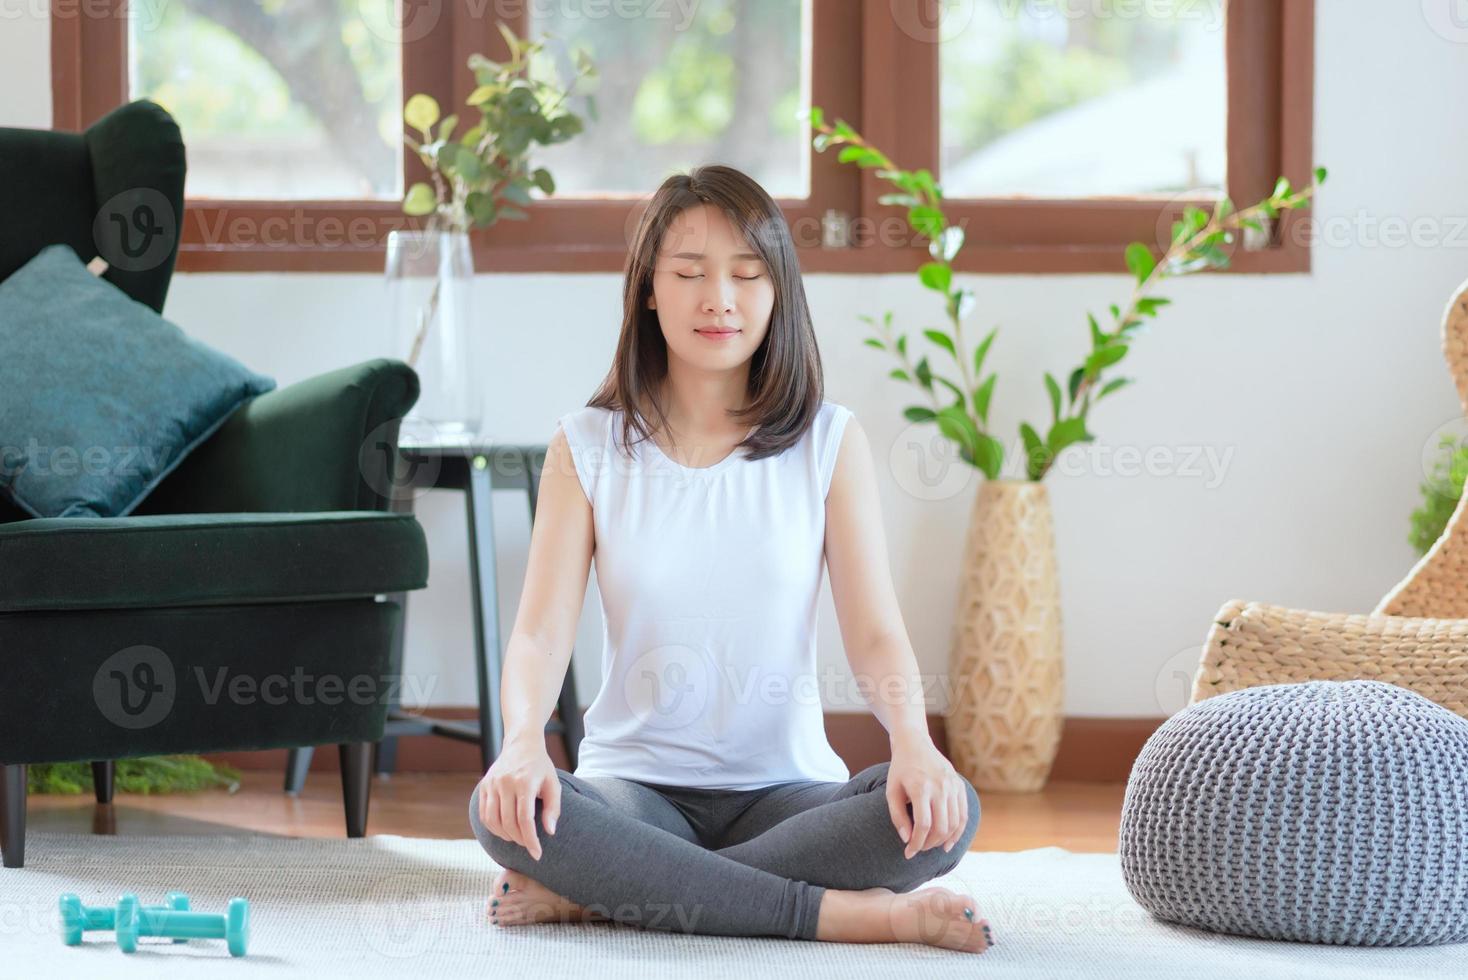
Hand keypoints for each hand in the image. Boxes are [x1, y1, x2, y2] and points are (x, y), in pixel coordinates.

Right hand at [475, 735, 560, 860]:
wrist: (521, 744)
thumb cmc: (541, 767)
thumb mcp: (553, 784)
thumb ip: (553, 808)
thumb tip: (549, 832)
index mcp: (524, 782)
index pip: (525, 819)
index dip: (530, 840)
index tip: (537, 854)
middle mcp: (505, 783)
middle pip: (508, 823)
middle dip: (519, 840)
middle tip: (528, 844)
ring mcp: (492, 784)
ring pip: (493, 821)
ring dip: (505, 836)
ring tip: (516, 838)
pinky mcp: (484, 786)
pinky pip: (484, 814)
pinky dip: (493, 827)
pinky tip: (504, 829)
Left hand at [885, 735, 969, 859]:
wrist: (915, 744)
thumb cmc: (900, 770)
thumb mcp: (891, 791)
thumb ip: (897, 816)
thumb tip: (907, 839)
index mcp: (921, 787)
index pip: (923, 825)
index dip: (916, 843)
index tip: (909, 853)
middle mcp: (940, 787)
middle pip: (941, 827)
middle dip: (929, 844)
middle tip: (919, 848)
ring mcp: (953, 786)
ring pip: (954, 823)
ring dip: (943, 840)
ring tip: (931, 846)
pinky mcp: (960, 786)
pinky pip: (963, 814)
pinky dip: (958, 832)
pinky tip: (948, 842)